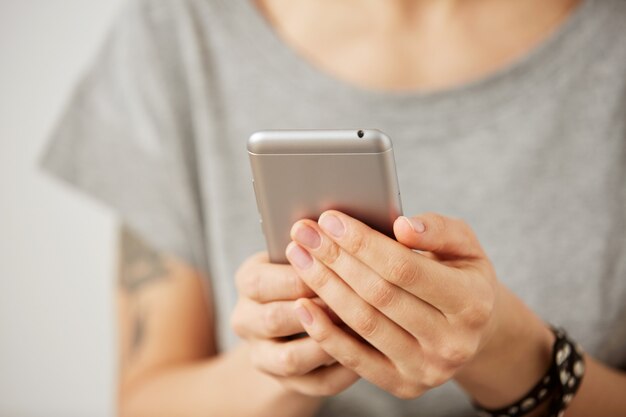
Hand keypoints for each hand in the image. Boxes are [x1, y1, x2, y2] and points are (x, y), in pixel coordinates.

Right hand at [230, 252, 358, 395]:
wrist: (293, 321)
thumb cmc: (308, 273)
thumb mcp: (303, 253)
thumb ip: (320, 243)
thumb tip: (348, 227)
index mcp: (248, 281)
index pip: (261, 281)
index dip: (302, 275)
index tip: (337, 266)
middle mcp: (246, 320)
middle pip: (274, 320)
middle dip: (316, 310)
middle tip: (354, 300)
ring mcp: (263, 355)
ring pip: (290, 359)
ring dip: (328, 344)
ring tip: (362, 329)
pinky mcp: (286, 383)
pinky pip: (315, 384)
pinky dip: (343, 371)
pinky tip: (367, 355)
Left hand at [285, 211, 505, 398]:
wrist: (473, 331)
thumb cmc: (461, 276)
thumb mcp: (465, 246)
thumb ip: (439, 231)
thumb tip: (402, 226)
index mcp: (472, 302)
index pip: (404, 268)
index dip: (363, 243)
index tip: (330, 220)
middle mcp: (452, 342)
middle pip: (378, 295)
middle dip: (335, 259)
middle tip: (304, 233)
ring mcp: (427, 369)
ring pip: (362, 324)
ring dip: (323, 288)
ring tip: (298, 257)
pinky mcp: (403, 386)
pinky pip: (354, 360)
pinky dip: (325, 332)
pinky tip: (302, 304)